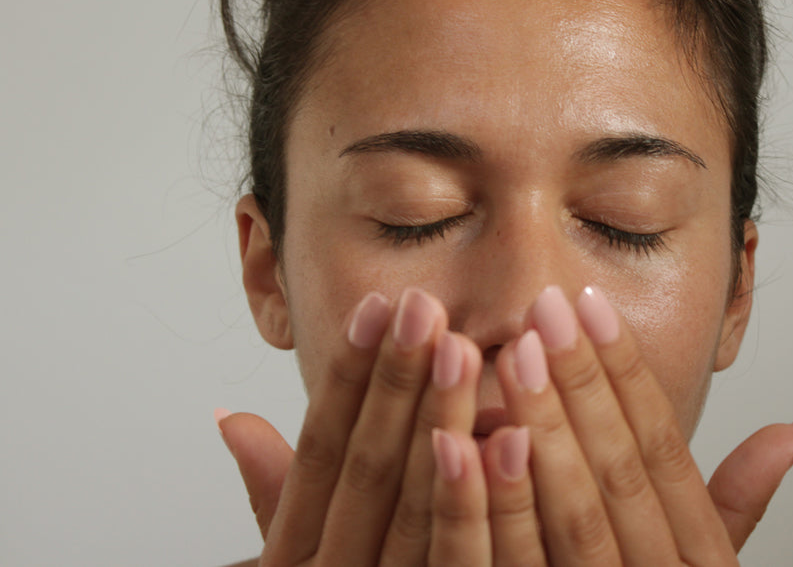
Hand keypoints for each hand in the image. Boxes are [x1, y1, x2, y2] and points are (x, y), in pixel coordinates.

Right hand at [217, 288, 485, 565]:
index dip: (345, 375)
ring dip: (439, 419)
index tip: (374, 306)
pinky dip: (479, 500)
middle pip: (365, 465)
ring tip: (459, 348)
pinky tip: (508, 440)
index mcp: (297, 551)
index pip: (319, 449)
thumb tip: (230, 414)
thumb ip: (275, 489)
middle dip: (394, 380)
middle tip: (421, 305)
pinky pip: (460, 557)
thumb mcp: (297, 556)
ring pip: (415, 504)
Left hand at [430, 285, 792, 564]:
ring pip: (562, 522)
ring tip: (500, 357)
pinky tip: (455, 444)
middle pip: (613, 477)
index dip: (625, 376)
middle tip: (542, 311)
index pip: (660, 455)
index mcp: (692, 561)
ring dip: (532, 434)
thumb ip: (736, 504)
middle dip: (577, 388)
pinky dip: (476, 510)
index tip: (591, 306)